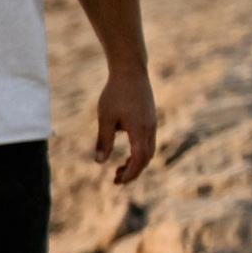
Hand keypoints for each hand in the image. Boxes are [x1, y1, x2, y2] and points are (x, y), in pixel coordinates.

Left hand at [91, 67, 156, 188]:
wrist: (131, 70)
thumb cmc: (115, 93)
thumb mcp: (105, 118)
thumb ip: (104, 141)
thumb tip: (99, 162)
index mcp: (140, 130)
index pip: (139, 160)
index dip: (130, 173)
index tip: (118, 182)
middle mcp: (150, 129)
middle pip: (146, 158)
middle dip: (133, 172)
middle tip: (116, 180)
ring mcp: (152, 123)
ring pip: (148, 150)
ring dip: (136, 162)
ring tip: (119, 168)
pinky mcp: (151, 117)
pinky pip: (148, 141)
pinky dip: (139, 151)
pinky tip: (127, 151)